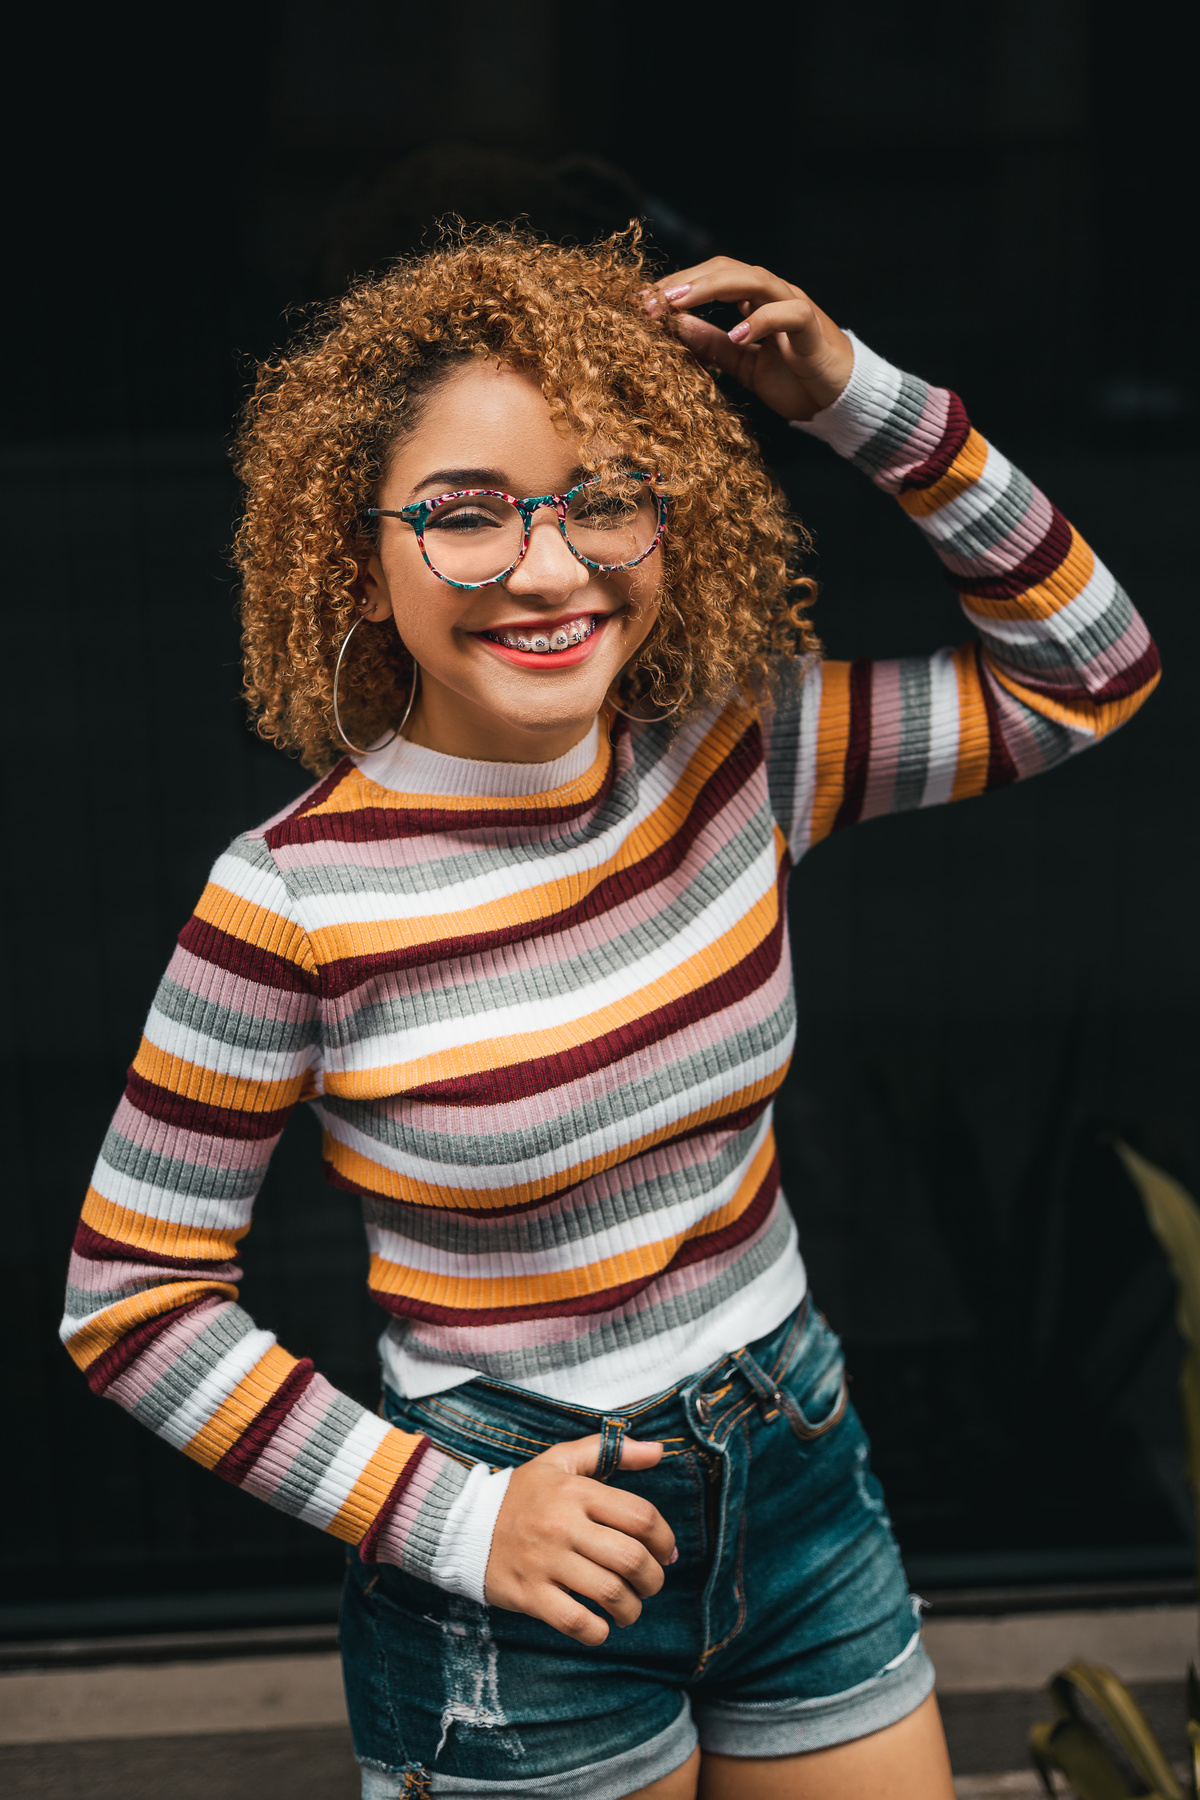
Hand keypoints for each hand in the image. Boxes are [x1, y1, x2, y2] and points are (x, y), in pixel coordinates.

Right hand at [484, 1433, 675, 1645]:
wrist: (463, 1524)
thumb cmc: (523, 1493)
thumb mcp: (562, 1461)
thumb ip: (612, 1451)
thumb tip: (659, 1451)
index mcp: (577, 1491)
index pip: (641, 1516)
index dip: (664, 1539)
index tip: (664, 1553)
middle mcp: (564, 1525)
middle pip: (631, 1559)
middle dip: (653, 1579)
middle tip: (650, 1585)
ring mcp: (546, 1561)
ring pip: (610, 1593)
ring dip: (631, 1608)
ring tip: (628, 1608)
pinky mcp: (530, 1594)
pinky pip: (576, 1622)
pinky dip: (598, 1631)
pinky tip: (600, 1625)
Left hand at [648, 256, 853, 421]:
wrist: (840, 400)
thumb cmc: (795, 380)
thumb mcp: (743, 364)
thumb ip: (713, 345)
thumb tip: (676, 327)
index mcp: (755, 301)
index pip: (712, 278)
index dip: (678, 286)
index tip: (643, 303)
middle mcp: (773, 295)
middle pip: (727, 269)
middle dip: (686, 281)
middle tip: (652, 299)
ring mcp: (795, 306)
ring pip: (754, 280)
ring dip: (713, 288)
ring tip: (679, 303)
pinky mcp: (813, 329)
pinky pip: (788, 314)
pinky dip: (761, 321)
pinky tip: (737, 335)